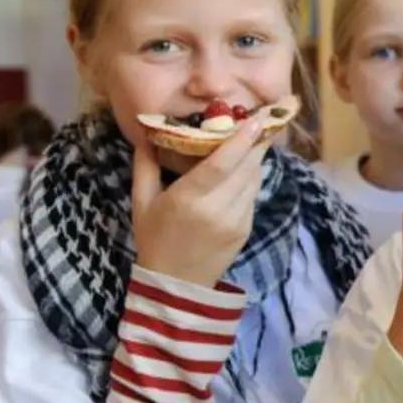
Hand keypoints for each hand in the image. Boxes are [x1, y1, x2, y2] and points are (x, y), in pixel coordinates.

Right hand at [132, 116, 270, 288]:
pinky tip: (247, 166)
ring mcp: (236, 220)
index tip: (256, 119)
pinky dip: (252, 177)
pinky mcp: (247, 228)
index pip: (221, 164)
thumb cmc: (154, 238)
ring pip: (254, 180)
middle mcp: (217, 208)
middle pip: (245, 168)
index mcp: (187, 199)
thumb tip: (147, 134)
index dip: (240, 140)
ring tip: (255, 137)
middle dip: (256, 142)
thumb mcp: (142, 202)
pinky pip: (253, 195)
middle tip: (260, 119)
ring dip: (256, 157)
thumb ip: (145, 166)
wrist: (177, 284)